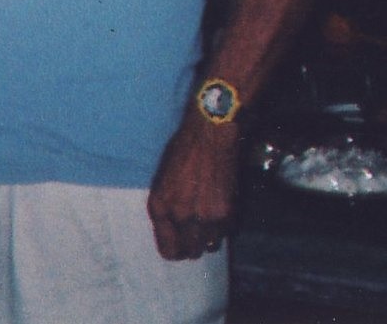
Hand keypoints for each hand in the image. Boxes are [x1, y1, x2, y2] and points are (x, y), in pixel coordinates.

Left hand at [147, 118, 240, 259]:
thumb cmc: (183, 150)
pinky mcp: (226, 213)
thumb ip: (165, 208)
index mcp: (160, 207)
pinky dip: (222, 227)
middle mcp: (180, 216)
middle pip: (189, 252)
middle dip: (191, 247)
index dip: (173, 250)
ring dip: (208, 238)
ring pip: (209, 246)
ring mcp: (205, 217)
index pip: (168, 250)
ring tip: (207, 219)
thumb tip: (171, 230)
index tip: (178, 246)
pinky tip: (219, 207)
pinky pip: (224, 233)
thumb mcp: (162, 179)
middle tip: (194, 235)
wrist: (211, 134)